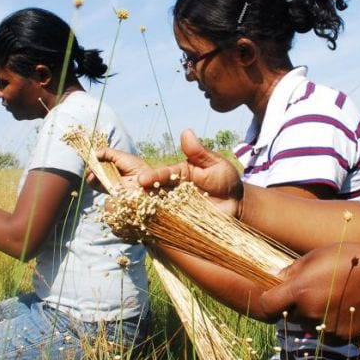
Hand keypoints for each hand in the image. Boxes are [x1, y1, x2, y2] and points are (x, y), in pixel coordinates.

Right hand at [98, 129, 243, 217]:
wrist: (236, 206)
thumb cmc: (226, 181)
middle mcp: (168, 190)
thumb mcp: (215, 165)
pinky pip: (157, 224)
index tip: (142, 180)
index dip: (152, 177)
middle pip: (148, 191)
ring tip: (125, 212)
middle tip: (123, 194)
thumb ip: (199, 152)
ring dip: (138, 209)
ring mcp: (170, 208)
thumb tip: (186, 132)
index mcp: (175, 173)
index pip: (160, 174)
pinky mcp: (173, 224)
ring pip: (149, 208)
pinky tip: (134, 227)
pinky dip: (145, 225)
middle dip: (135, 192)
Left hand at [257, 243, 359, 339]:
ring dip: (312, 316)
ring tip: (332, 296)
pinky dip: (330, 324)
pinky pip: (326, 333)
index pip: (267, 305)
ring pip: (307, 326)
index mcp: (299, 291)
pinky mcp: (342, 337)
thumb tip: (271, 277)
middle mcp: (310, 312)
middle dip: (294, 307)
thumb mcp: (316, 256)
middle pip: (288, 316)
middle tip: (313, 291)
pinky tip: (344, 307)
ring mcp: (326, 328)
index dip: (266, 301)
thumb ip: (292, 271)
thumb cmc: (349, 258)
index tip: (272, 296)